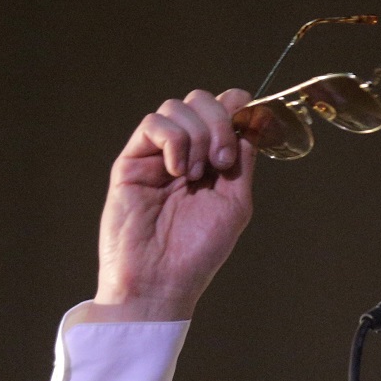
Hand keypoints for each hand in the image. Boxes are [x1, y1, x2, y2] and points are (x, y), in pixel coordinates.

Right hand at [88, 88, 255, 321]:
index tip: (247, 127)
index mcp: (213, 159)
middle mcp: (186, 152)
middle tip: (222, 163)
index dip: (237, 107)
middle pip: (201, 100)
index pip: (225, 110)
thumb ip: (243, 161)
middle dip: (220, 122)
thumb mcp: (236, 203)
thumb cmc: (198, 251)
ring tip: (196, 176)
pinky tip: (178, 172)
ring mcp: (158, 155)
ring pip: (177, 107)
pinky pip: (153, 124)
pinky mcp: (132, 161)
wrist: (161, 280)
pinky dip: (174, 141)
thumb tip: (249, 123)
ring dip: (197, 137)